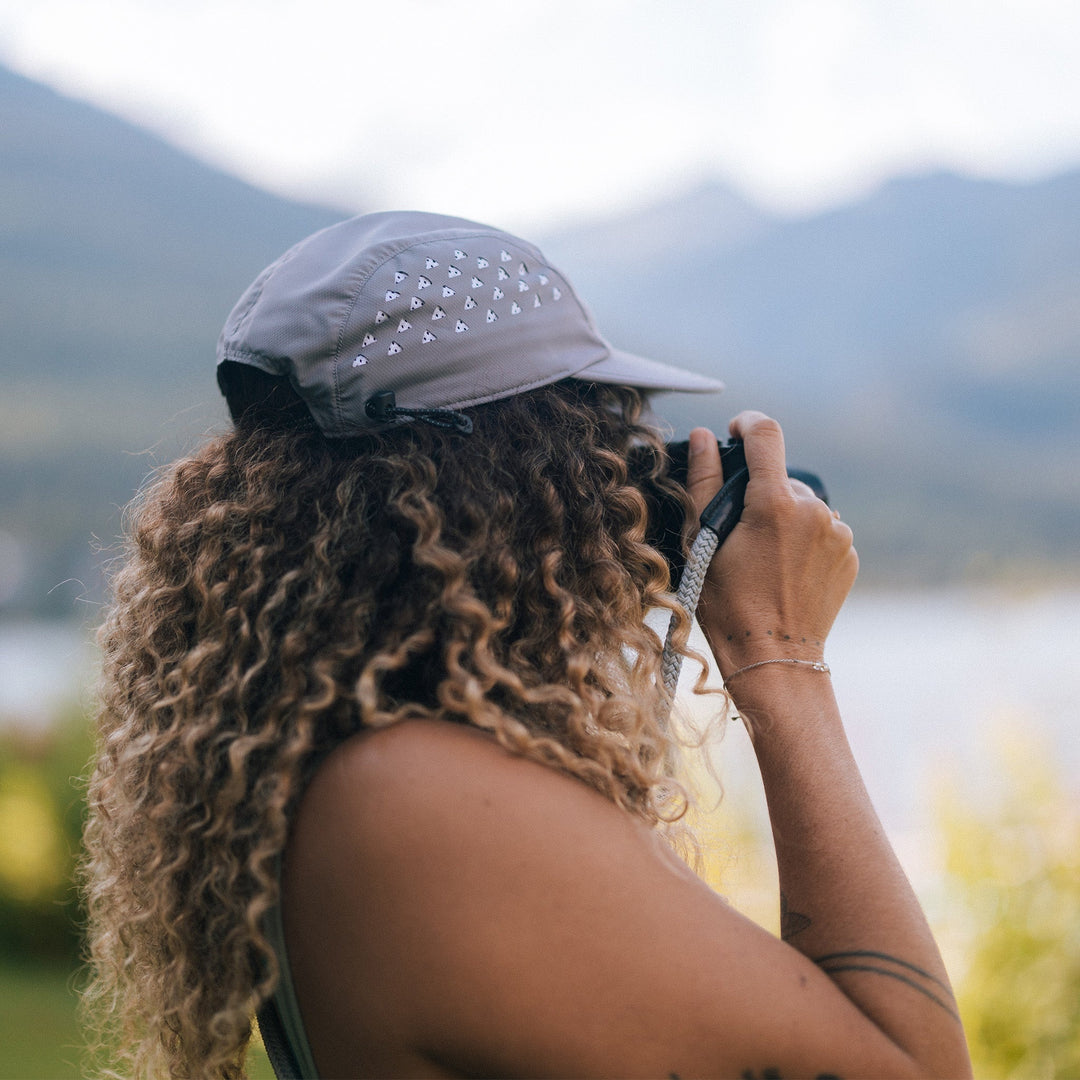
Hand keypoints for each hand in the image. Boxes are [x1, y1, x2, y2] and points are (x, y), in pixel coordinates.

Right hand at [685, 411, 857, 675]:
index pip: (766, 434)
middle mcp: (814, 511)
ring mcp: (837, 533)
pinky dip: (803, 540)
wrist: (774, 657)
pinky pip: (822, 531)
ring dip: (784, 517)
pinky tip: (785, 570)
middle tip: (739, 534)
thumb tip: (703, 438)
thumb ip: (704, 483)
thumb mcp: (703, 543)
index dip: (747, 424)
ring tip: (764, 558)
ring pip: (803, 505)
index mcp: (775, 504)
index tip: (734, 433)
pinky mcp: (849, 554)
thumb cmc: (729, 604)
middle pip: (782, 478)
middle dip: (760, 493)